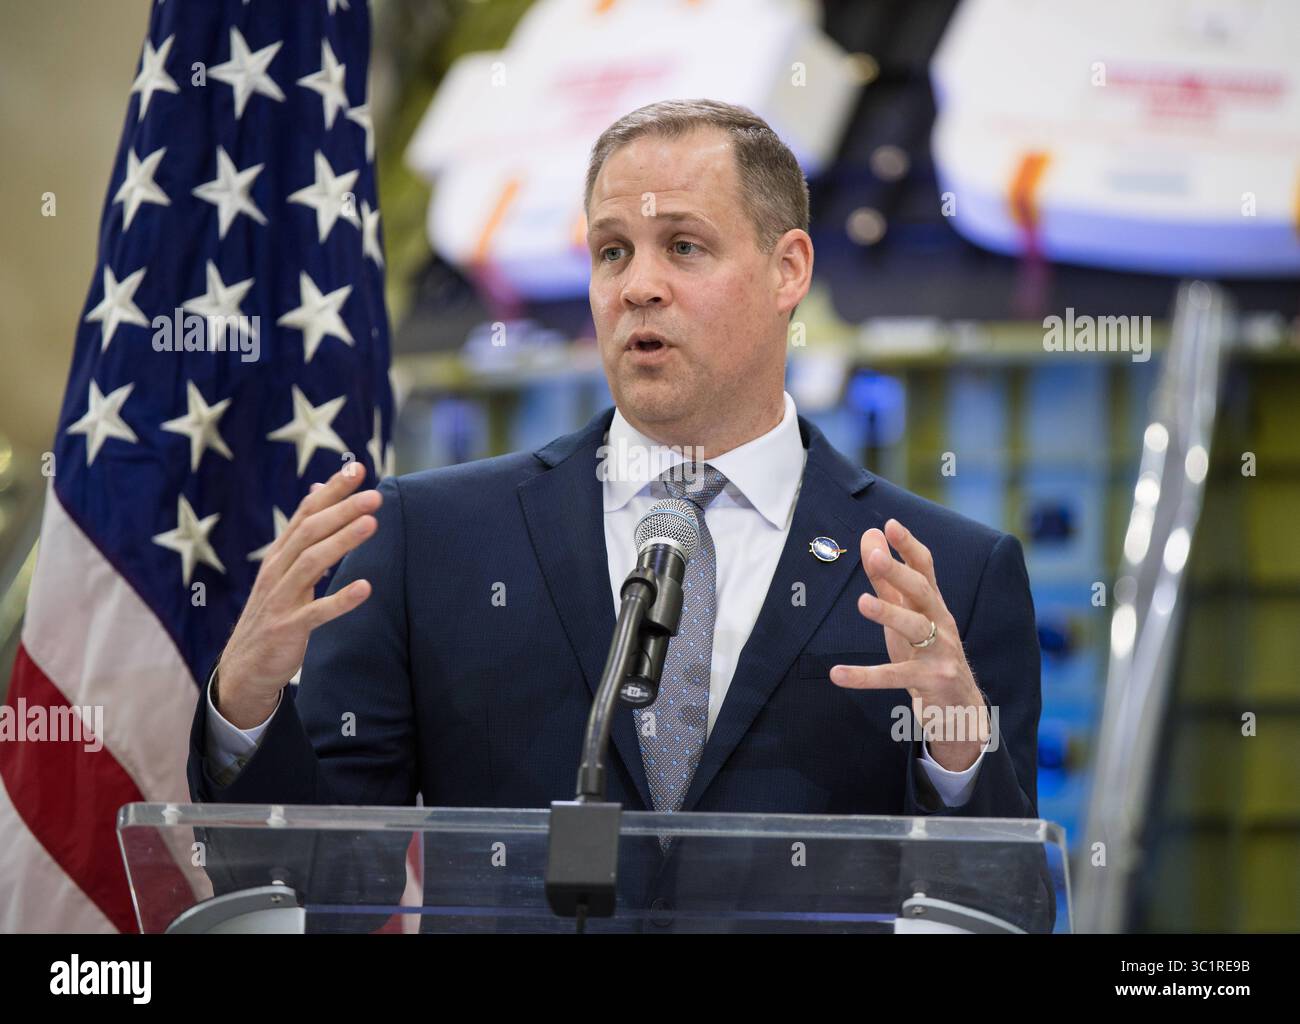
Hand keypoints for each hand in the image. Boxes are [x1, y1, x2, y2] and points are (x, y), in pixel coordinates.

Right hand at [216, 464, 381, 728]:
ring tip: (372, 524)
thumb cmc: (274, 613)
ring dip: (343, 542)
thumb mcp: (284, 571)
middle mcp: (277, 571)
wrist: (245, 668)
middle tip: (374, 494)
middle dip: (342, 510)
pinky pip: (316, 612)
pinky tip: (365, 588)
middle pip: (309, 532)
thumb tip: (318, 490)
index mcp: (279, 555)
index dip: (330, 490)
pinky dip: (340, 600)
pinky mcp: (287, 628)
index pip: (306, 513)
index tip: (357, 468)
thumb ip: (303, 535)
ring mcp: (280, 599)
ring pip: (312, 563)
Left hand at [829, 518, 989, 770]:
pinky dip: (865, 676)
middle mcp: (941, 624)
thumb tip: (870, 535)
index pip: (925, 569)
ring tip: (862, 602)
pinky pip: (894, 677)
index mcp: (934, 605)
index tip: (891, 524)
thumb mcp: (905, 616)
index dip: (908, 546)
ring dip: (889, 613)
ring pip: (916, 628)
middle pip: (922, 592)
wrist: (959, 709)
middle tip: (873, 557)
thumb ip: (886, 580)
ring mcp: (940, 653)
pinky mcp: (931, 682)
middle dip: (898, 572)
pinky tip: (837, 675)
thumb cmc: (927, 655)